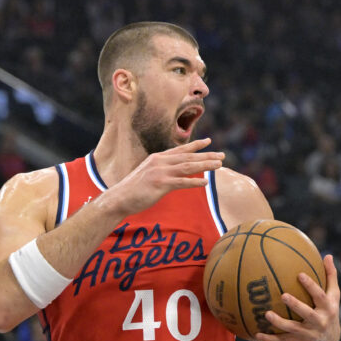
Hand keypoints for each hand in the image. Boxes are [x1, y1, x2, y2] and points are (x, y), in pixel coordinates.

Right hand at [108, 138, 223, 215]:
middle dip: (206, 155)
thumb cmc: (133, 190)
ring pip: (187, 167)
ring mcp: (160, 172)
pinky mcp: (160, 184)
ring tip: (219, 165)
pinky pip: (181, 183)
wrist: (119, 198)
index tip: (209, 142)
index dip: (196, 145)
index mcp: (157, 158)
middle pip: (188, 157)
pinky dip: (194, 182)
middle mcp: (160, 162)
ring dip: (205, 165)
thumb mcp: (148, 175)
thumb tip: (173, 172)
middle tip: (222, 156)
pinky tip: (205, 183)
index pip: (181, 150)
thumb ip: (161, 171)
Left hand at [255, 255, 340, 340]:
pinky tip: (256, 334)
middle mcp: (319, 322)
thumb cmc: (328, 311)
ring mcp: (308, 334)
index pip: (320, 296)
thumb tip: (328, 255)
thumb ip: (330, 276)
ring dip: (279, 322)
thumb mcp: (333, 296)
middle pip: (307, 313)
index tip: (300, 275)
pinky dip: (269, 339)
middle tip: (283, 295)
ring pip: (292, 329)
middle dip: (296, 305)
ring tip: (266, 314)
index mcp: (327, 308)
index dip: (311, 286)